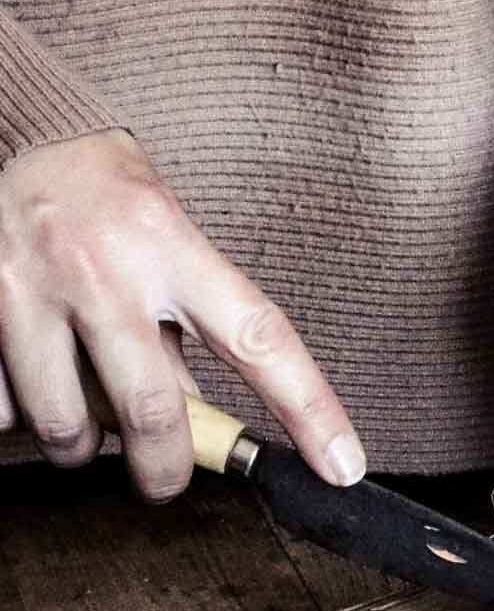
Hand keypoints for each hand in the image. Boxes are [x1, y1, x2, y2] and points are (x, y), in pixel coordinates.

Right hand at [0, 129, 364, 500]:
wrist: (13, 130)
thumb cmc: (106, 196)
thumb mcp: (167, 238)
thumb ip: (183, 326)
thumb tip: (195, 424)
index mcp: (171, 244)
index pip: (259, 338)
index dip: (309, 409)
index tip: (343, 467)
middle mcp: (103, 268)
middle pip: (156, 412)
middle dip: (166, 469)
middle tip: (165, 479)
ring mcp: (29, 288)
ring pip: (67, 424)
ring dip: (80, 442)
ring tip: (82, 411)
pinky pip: (2, 406)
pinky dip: (19, 412)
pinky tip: (31, 374)